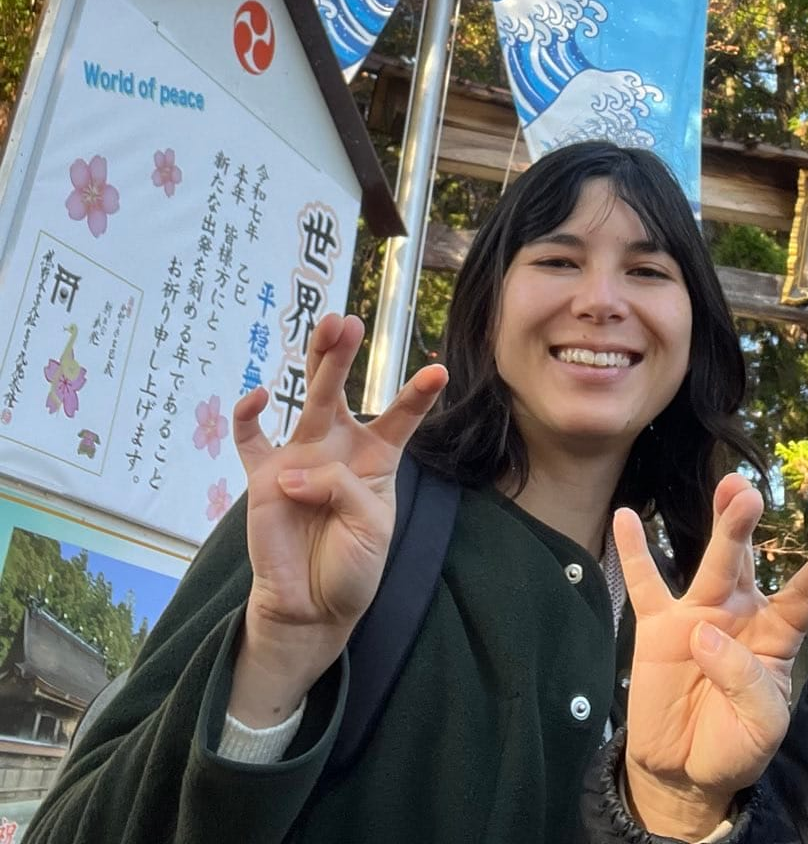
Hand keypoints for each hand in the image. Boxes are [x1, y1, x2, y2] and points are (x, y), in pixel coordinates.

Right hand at [228, 313, 446, 724]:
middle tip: (348, 321)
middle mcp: (338, 448)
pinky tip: (256, 396)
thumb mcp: (371, 528)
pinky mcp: (264, 478)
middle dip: (344, 355)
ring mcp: (299, 457)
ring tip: (326, 328)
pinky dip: (247, 416)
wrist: (313, 608)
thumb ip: (343, 489)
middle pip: (343, 391)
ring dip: (316, 363)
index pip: (400, 418)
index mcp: (376, 458)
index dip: (418, 395)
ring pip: (307, 399)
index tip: (439, 372)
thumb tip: (296, 471)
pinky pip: (250, 440)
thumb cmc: (352, 567)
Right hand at [615, 474, 807, 840]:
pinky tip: (626, 517)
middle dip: (747, 529)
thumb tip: (705, 635)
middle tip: (750, 495)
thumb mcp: (760, 728)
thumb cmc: (736, 745)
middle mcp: (737, 615)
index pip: (799, 602)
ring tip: (729, 488)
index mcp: (772, 638)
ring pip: (709, 564)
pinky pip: (644, 583)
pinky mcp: (656, 627)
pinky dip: (633, 551)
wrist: (685, 772)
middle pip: (746, 566)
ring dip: (719, 528)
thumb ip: (745, 683)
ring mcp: (695, 616)